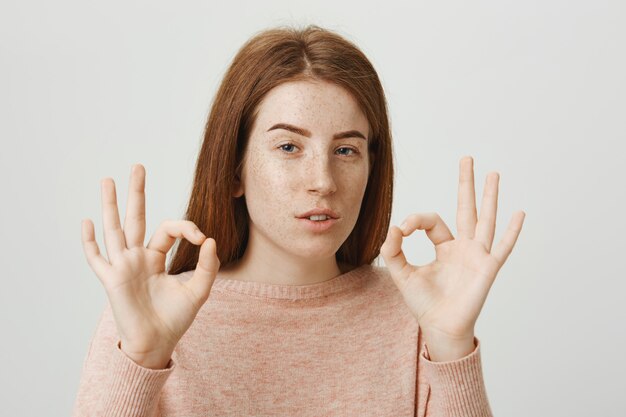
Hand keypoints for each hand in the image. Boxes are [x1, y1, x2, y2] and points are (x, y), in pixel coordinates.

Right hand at [80, 164, 219, 367]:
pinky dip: (90, 242)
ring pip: (115, 230)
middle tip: (138, 167)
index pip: (168, 229)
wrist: (157, 344)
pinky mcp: (112, 280)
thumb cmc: (175, 319)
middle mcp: (138, 258)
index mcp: (157, 257)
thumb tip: (209, 239)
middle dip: (136, 193)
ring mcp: (123, 267)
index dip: (186, 227)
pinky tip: (87, 222)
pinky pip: (97, 258)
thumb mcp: (199, 291)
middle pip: (136, 218)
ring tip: (107, 180)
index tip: (201, 237)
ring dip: (110, 205)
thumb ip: (207, 267)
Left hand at [380, 156, 524, 348]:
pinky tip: (519, 213)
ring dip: (490, 197)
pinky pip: (503, 247)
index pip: (432, 221)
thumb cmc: (424, 303)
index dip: (415, 220)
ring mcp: (477, 255)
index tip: (402, 229)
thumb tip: (393, 228)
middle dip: (466, 184)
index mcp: (444, 247)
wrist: (439, 327)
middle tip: (467, 159)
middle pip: (466, 208)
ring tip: (493, 174)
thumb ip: (393, 250)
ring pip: (485, 220)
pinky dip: (512, 232)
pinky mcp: (487, 268)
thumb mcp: (402, 274)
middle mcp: (463, 247)